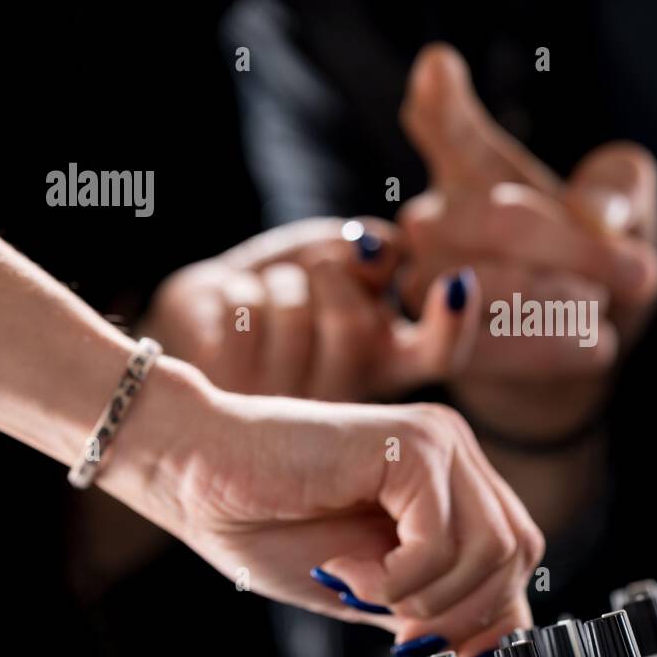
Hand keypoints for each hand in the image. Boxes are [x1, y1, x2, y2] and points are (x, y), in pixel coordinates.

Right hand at [103, 361, 541, 656]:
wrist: (196, 471)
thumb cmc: (265, 522)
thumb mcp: (368, 584)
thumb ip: (429, 603)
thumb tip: (487, 650)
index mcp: (449, 479)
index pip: (516, 551)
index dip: (495, 612)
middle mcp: (454, 452)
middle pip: (517, 551)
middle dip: (464, 611)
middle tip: (399, 629)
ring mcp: (437, 441)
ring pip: (492, 548)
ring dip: (424, 595)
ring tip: (359, 585)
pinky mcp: (411, 444)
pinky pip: (442, 538)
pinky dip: (398, 576)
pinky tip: (347, 567)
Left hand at [142, 217, 478, 402]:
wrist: (201, 319)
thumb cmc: (283, 288)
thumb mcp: (335, 259)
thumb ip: (370, 253)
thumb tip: (386, 251)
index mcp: (385, 364)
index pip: (439, 356)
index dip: (454, 323)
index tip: (455, 281)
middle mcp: (344, 397)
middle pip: (356, 325)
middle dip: (331, 273)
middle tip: (315, 271)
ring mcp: (287, 405)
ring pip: (296, 315)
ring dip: (279, 281)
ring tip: (269, 298)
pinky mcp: (229, 393)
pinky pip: (247, 315)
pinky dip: (236, 289)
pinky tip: (232, 312)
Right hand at [397, 43, 656, 440]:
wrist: (581, 350)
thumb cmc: (599, 260)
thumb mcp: (627, 206)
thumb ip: (617, 187)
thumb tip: (595, 214)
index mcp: (474, 169)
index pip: (450, 129)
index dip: (442, 102)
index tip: (439, 66)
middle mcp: (433, 221)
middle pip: (498, 219)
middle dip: (577, 249)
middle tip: (641, 268)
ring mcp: (424, 286)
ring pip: (494, 286)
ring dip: (568, 299)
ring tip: (602, 305)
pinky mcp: (440, 351)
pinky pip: (496, 345)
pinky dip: (561, 345)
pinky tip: (597, 343)